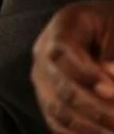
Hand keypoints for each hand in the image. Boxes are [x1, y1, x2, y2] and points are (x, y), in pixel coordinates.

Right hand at [31, 0, 113, 132]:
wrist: (100, 31)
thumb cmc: (112, 27)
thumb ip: (113, 53)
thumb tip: (109, 81)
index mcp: (63, 26)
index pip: (61, 52)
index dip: (86, 74)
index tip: (113, 90)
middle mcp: (43, 52)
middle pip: (59, 85)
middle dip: (95, 107)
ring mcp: (43, 77)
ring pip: (56, 108)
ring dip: (89, 126)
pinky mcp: (48, 97)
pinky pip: (56, 122)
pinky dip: (78, 133)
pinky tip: (102, 133)